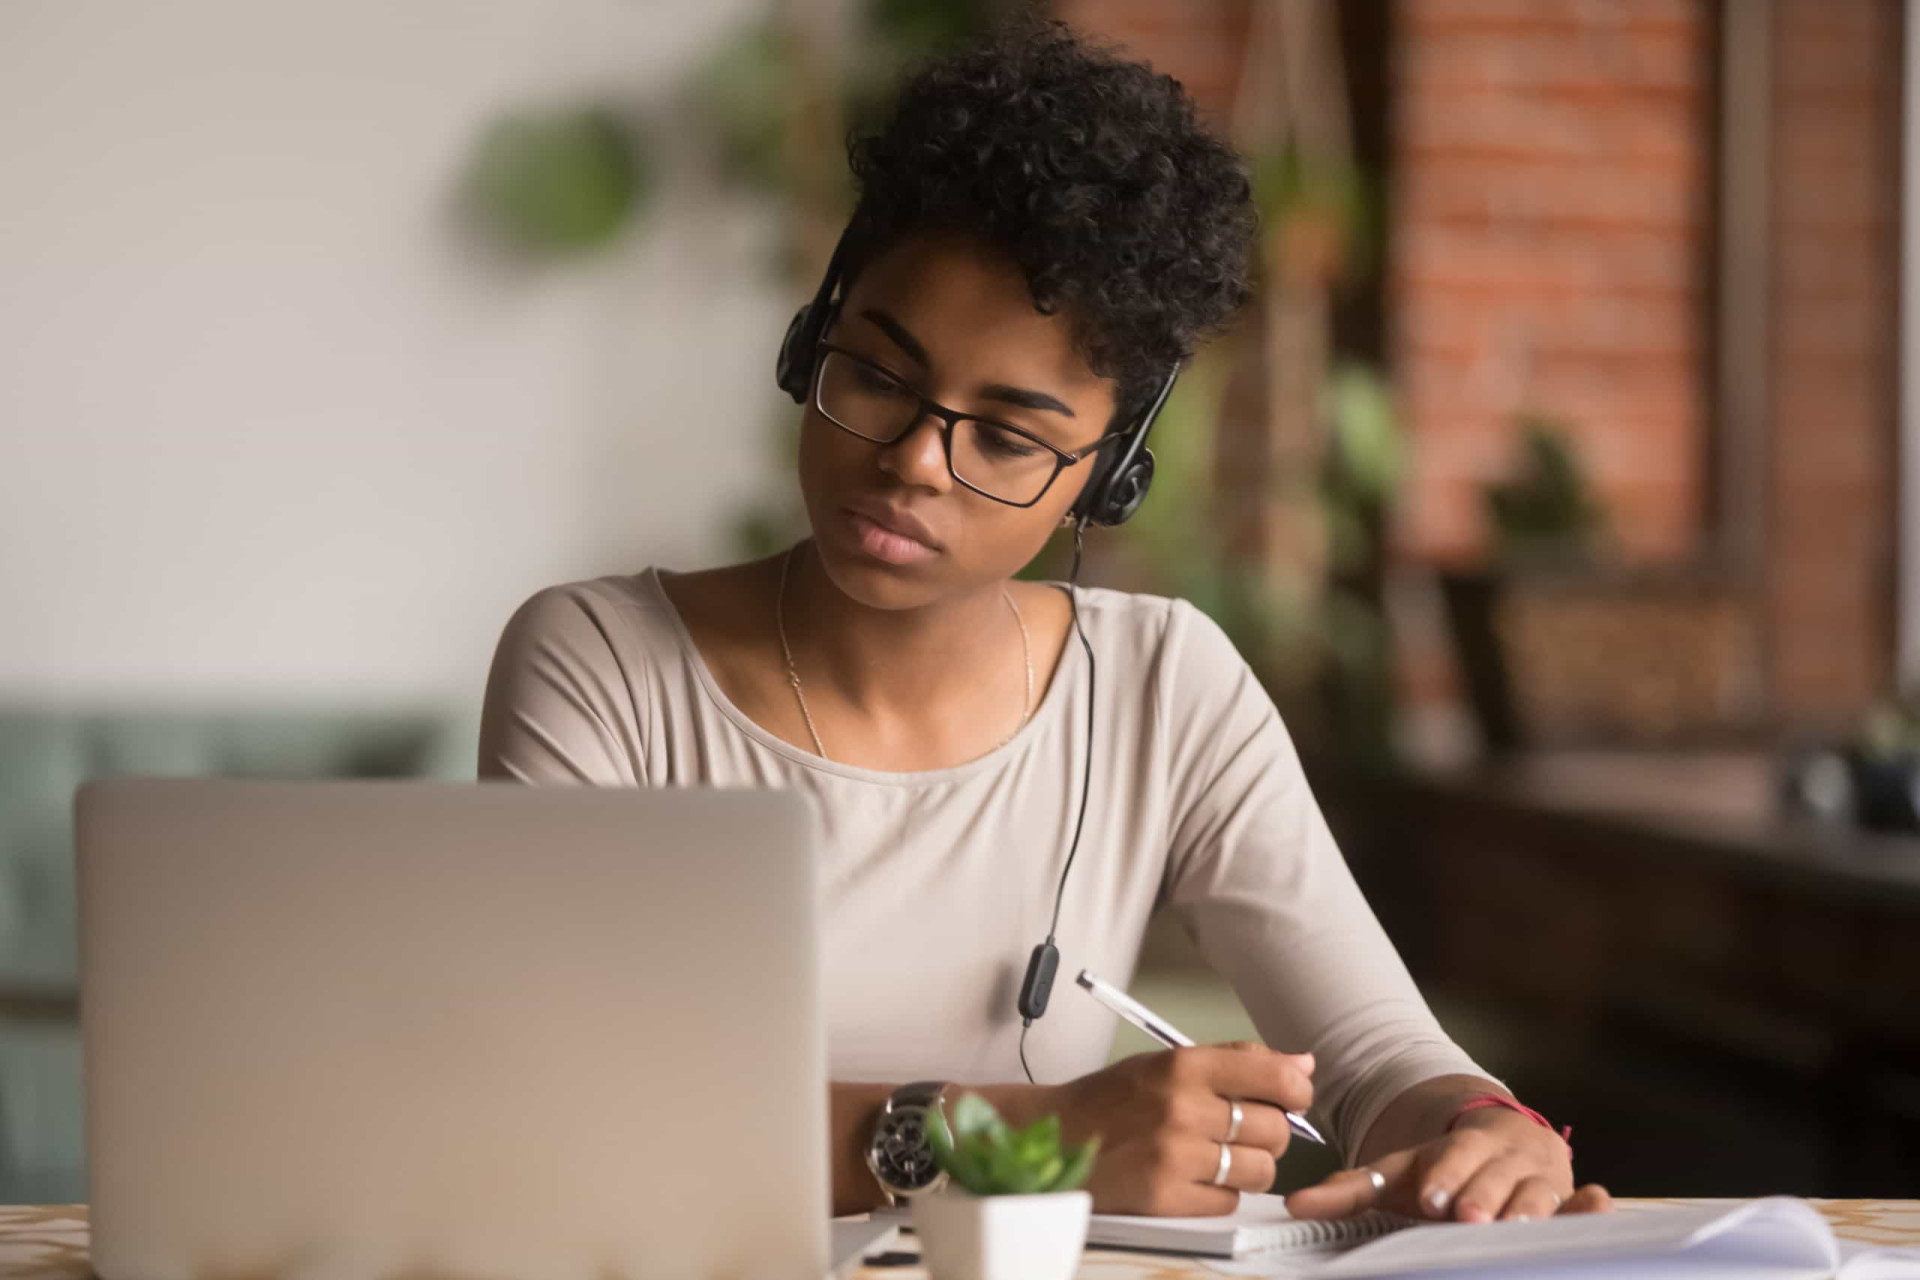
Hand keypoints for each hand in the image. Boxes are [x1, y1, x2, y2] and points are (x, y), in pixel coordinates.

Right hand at [1046, 1041, 1315, 1216]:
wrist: (1053, 1136)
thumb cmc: (1111, 1099)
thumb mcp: (1167, 1063)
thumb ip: (1236, 1060)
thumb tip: (1302, 1064)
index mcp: (1183, 1065)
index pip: (1274, 1076)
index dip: (1296, 1091)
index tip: (1292, 1097)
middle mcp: (1181, 1108)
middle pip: (1275, 1129)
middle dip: (1268, 1134)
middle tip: (1241, 1131)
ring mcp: (1174, 1156)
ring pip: (1260, 1170)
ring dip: (1249, 1167)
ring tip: (1218, 1157)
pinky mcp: (1165, 1197)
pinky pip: (1229, 1201)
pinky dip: (1220, 1194)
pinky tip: (1194, 1177)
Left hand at [1286, 1108, 1611, 1222]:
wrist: (1501, 1142)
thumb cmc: (1444, 1170)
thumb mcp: (1400, 1174)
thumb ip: (1350, 1191)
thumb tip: (1294, 1206)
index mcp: (1460, 1147)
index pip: (1451, 1159)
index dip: (1445, 1175)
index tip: (1433, 1197)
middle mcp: (1503, 1158)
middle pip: (1494, 1178)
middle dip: (1483, 1198)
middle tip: (1469, 1218)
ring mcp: (1540, 1178)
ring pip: (1537, 1193)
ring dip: (1530, 1208)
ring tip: (1517, 1227)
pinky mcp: (1568, 1197)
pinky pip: (1581, 1202)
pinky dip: (1590, 1206)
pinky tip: (1598, 1203)